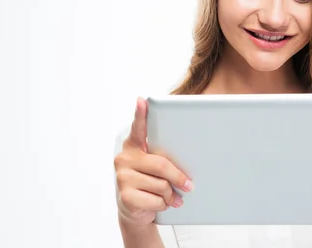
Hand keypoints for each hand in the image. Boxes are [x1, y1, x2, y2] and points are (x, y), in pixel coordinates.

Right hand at [114, 97, 193, 226]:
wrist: (133, 211)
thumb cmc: (147, 184)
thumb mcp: (152, 168)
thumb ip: (161, 158)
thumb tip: (185, 164)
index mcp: (133, 146)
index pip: (138, 128)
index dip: (140, 114)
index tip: (142, 100)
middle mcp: (124, 158)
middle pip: (161, 164)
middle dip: (178, 177)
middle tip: (189, 185)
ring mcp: (122, 177)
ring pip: (161, 185)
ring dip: (171, 195)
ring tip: (171, 198)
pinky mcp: (125, 196)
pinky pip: (156, 200)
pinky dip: (163, 205)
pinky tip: (159, 204)